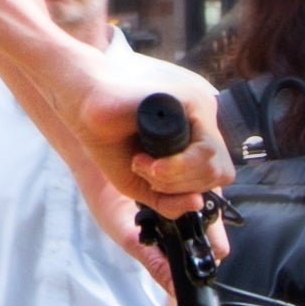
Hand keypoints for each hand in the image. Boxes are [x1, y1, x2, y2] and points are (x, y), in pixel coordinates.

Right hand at [51, 44, 231, 234]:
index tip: (154, 183)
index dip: (187, 189)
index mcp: (196, 140)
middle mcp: (203, 123)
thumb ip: (169, 202)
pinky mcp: (193, 102)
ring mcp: (200, 110)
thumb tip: (198, 203)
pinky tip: (147, 159)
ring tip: (143, 164)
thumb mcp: (142, 186)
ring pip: (213, 162)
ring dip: (175, 177)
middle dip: (180, 186)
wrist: (85, 111)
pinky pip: (203, 148)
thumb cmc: (112, 144)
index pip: (216, 176)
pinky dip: (177, 165)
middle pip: (219, 173)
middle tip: (147, 173)